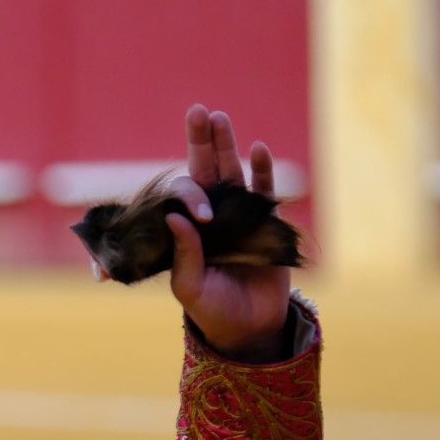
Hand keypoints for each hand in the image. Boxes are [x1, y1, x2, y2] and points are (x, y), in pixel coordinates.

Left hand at [163, 104, 293, 361]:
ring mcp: (236, 216)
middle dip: (201, 142)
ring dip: (227, 146)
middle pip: (204, 171)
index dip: (187, 194)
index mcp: (185, 231)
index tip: (199, 208)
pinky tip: (258, 149)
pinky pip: (263, 191)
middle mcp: (209, 217)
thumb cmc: (213, 310)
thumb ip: (183, 255)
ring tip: (220, 117)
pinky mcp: (264, 222)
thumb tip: (175, 217)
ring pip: (231, 173)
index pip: (181, 197)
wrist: (250, 327)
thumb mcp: (191, 288)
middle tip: (197, 112)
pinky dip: (262, 171)